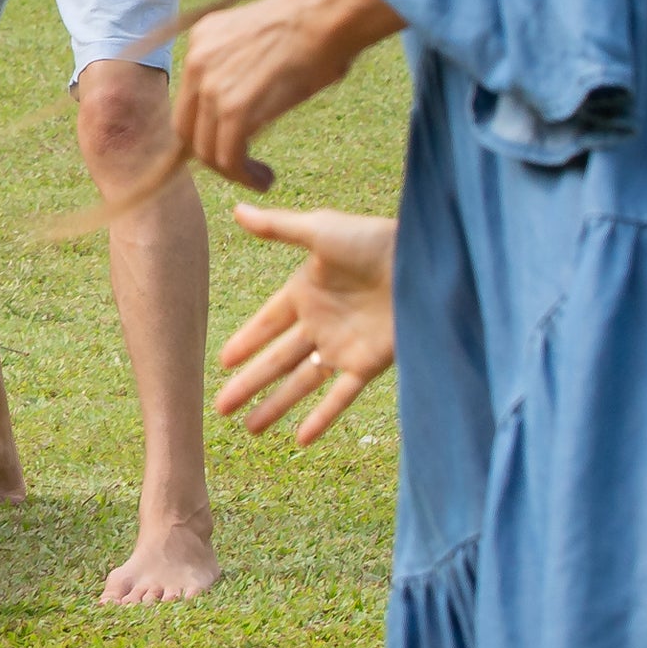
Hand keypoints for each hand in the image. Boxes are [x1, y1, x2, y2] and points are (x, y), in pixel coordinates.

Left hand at [171, 0, 400, 188]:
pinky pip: (227, 154)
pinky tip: (265, 179)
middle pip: (186, 128)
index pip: (187, 99)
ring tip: (260, 177)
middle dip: (212, 156)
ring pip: (205, 148)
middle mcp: (196, 60)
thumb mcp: (261, 42)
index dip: (204, 130)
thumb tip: (247, 107)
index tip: (229, 145)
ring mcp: (210, 83)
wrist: (328, 12)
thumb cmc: (314, 24)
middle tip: (241, 168)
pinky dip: (244, 175)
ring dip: (232, 171)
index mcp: (201, 41)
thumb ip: (240, 70)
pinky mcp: (233, 106)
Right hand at [217, 205, 396, 443]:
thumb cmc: (374, 239)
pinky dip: (321, 417)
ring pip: (301, 383)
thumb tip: (235, 209)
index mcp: (305, 292)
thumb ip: (277, 228)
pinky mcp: (369, 364)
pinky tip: (301, 438)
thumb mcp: (320, 230)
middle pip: (276, 360)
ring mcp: (343, 346)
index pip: (265, 324)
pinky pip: (340, 396)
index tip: (222, 363)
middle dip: (248, 384)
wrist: (425, 261)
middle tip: (220, 408)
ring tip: (250, 427)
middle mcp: (320, 323)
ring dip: (276, 405)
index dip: (244, 343)